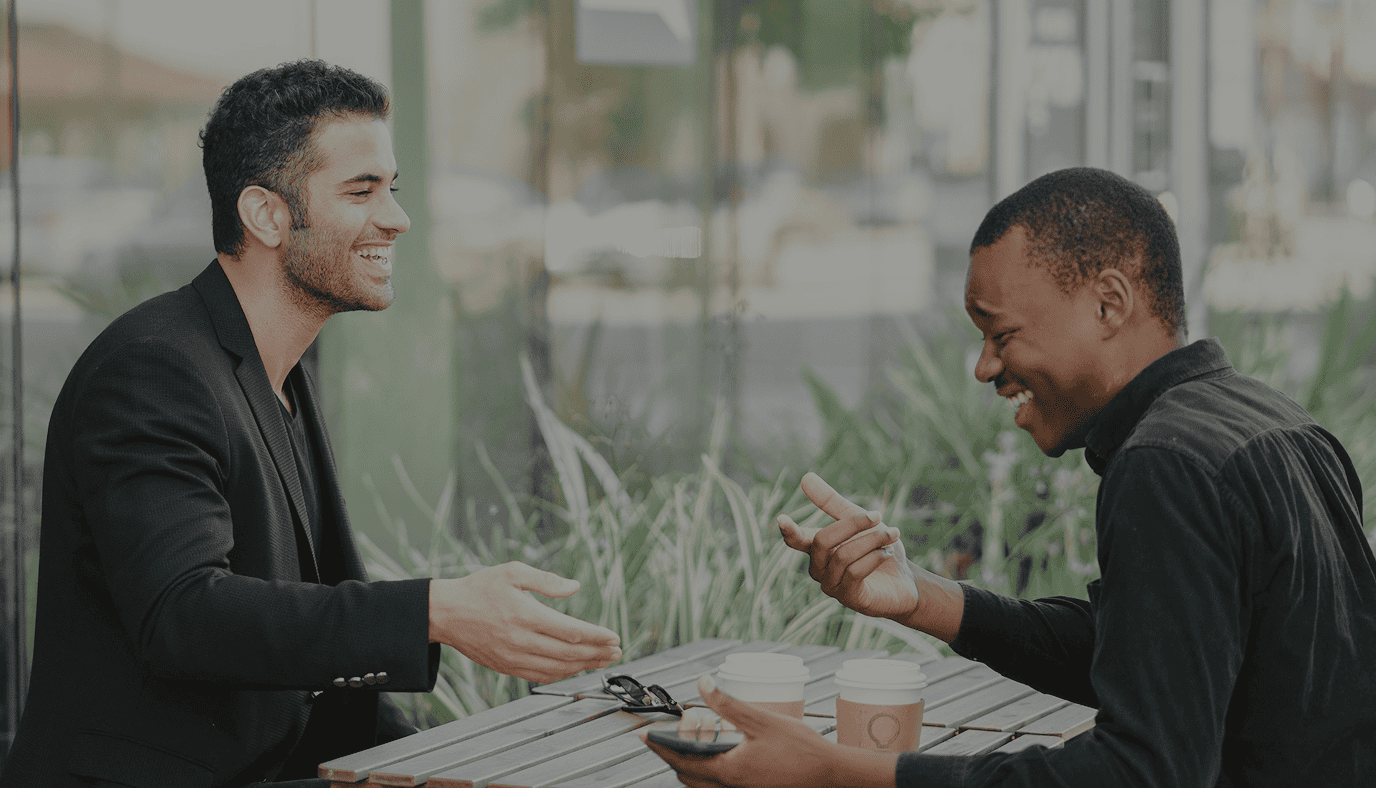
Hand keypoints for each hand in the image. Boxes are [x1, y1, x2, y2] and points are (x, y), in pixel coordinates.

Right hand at [428, 562, 621, 682]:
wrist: (446, 613)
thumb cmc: (478, 589)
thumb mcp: (512, 572)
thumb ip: (546, 580)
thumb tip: (574, 587)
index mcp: (525, 614)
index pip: (571, 630)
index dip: (597, 636)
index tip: (614, 636)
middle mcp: (521, 640)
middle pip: (569, 653)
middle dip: (598, 653)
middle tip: (616, 651)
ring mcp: (513, 657)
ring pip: (557, 668)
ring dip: (584, 666)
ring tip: (603, 660)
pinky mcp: (506, 667)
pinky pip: (540, 676)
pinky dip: (562, 674)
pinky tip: (574, 667)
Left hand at [640, 674, 897, 787]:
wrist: (830, 774)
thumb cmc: (800, 748)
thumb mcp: (761, 720)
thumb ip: (727, 703)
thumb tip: (701, 684)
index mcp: (727, 771)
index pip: (680, 760)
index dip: (659, 747)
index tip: (642, 735)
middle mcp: (729, 787)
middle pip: (686, 775)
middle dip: (674, 752)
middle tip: (673, 729)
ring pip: (701, 782)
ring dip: (691, 761)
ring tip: (698, 734)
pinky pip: (716, 784)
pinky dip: (708, 768)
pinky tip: (719, 748)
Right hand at [779, 472, 963, 641]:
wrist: (906, 580)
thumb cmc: (878, 548)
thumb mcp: (859, 520)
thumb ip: (832, 502)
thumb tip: (805, 477)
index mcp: (817, 549)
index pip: (796, 540)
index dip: (788, 530)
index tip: (782, 519)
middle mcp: (819, 569)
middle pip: (822, 541)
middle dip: (852, 524)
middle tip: (877, 515)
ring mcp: (832, 586)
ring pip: (842, 556)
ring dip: (872, 540)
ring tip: (892, 534)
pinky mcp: (849, 598)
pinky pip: (855, 573)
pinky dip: (873, 557)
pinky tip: (887, 552)